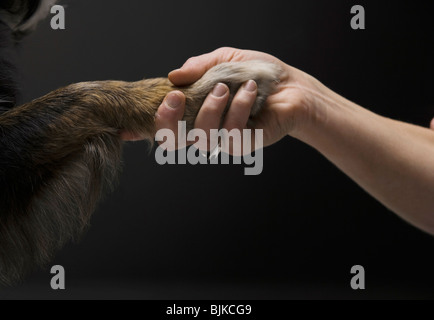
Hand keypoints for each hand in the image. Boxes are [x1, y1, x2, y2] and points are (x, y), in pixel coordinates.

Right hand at [165, 47, 327, 147]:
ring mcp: (224, 138)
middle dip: (169, 121)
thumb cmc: (256, 73)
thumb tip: (173, 75)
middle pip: (174, 142)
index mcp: (195, 110)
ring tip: (225, 87)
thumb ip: (199, 67)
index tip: (159, 103)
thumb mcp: (224, 60)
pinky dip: (239, 107)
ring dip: (211, 108)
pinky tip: (249, 90)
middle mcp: (206, 128)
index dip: (156, 121)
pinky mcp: (245, 144)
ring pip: (203, 138)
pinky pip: (232, 134)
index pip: (167, 125)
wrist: (291, 84)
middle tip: (177, 97)